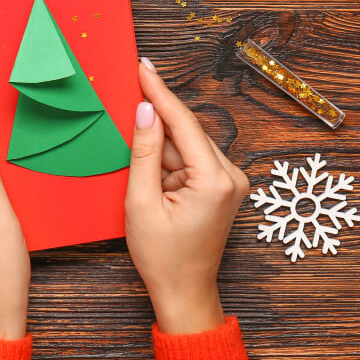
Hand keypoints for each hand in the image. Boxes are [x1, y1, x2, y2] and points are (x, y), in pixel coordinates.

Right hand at [124, 58, 249, 334]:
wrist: (185, 292)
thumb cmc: (163, 258)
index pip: (183, 123)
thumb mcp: (141, 204)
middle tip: (129, 95)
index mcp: (215, 179)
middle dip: (155, 122)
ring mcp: (230, 181)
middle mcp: (231, 175)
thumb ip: (144, 153)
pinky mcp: (222, 187)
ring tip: (139, 162)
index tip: (143, 66)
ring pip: (186, 146)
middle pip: (185, 132)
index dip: (160, 92)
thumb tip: (145, 112)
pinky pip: (191, 160)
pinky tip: (151, 170)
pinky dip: (169, 161)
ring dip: (160, 148)